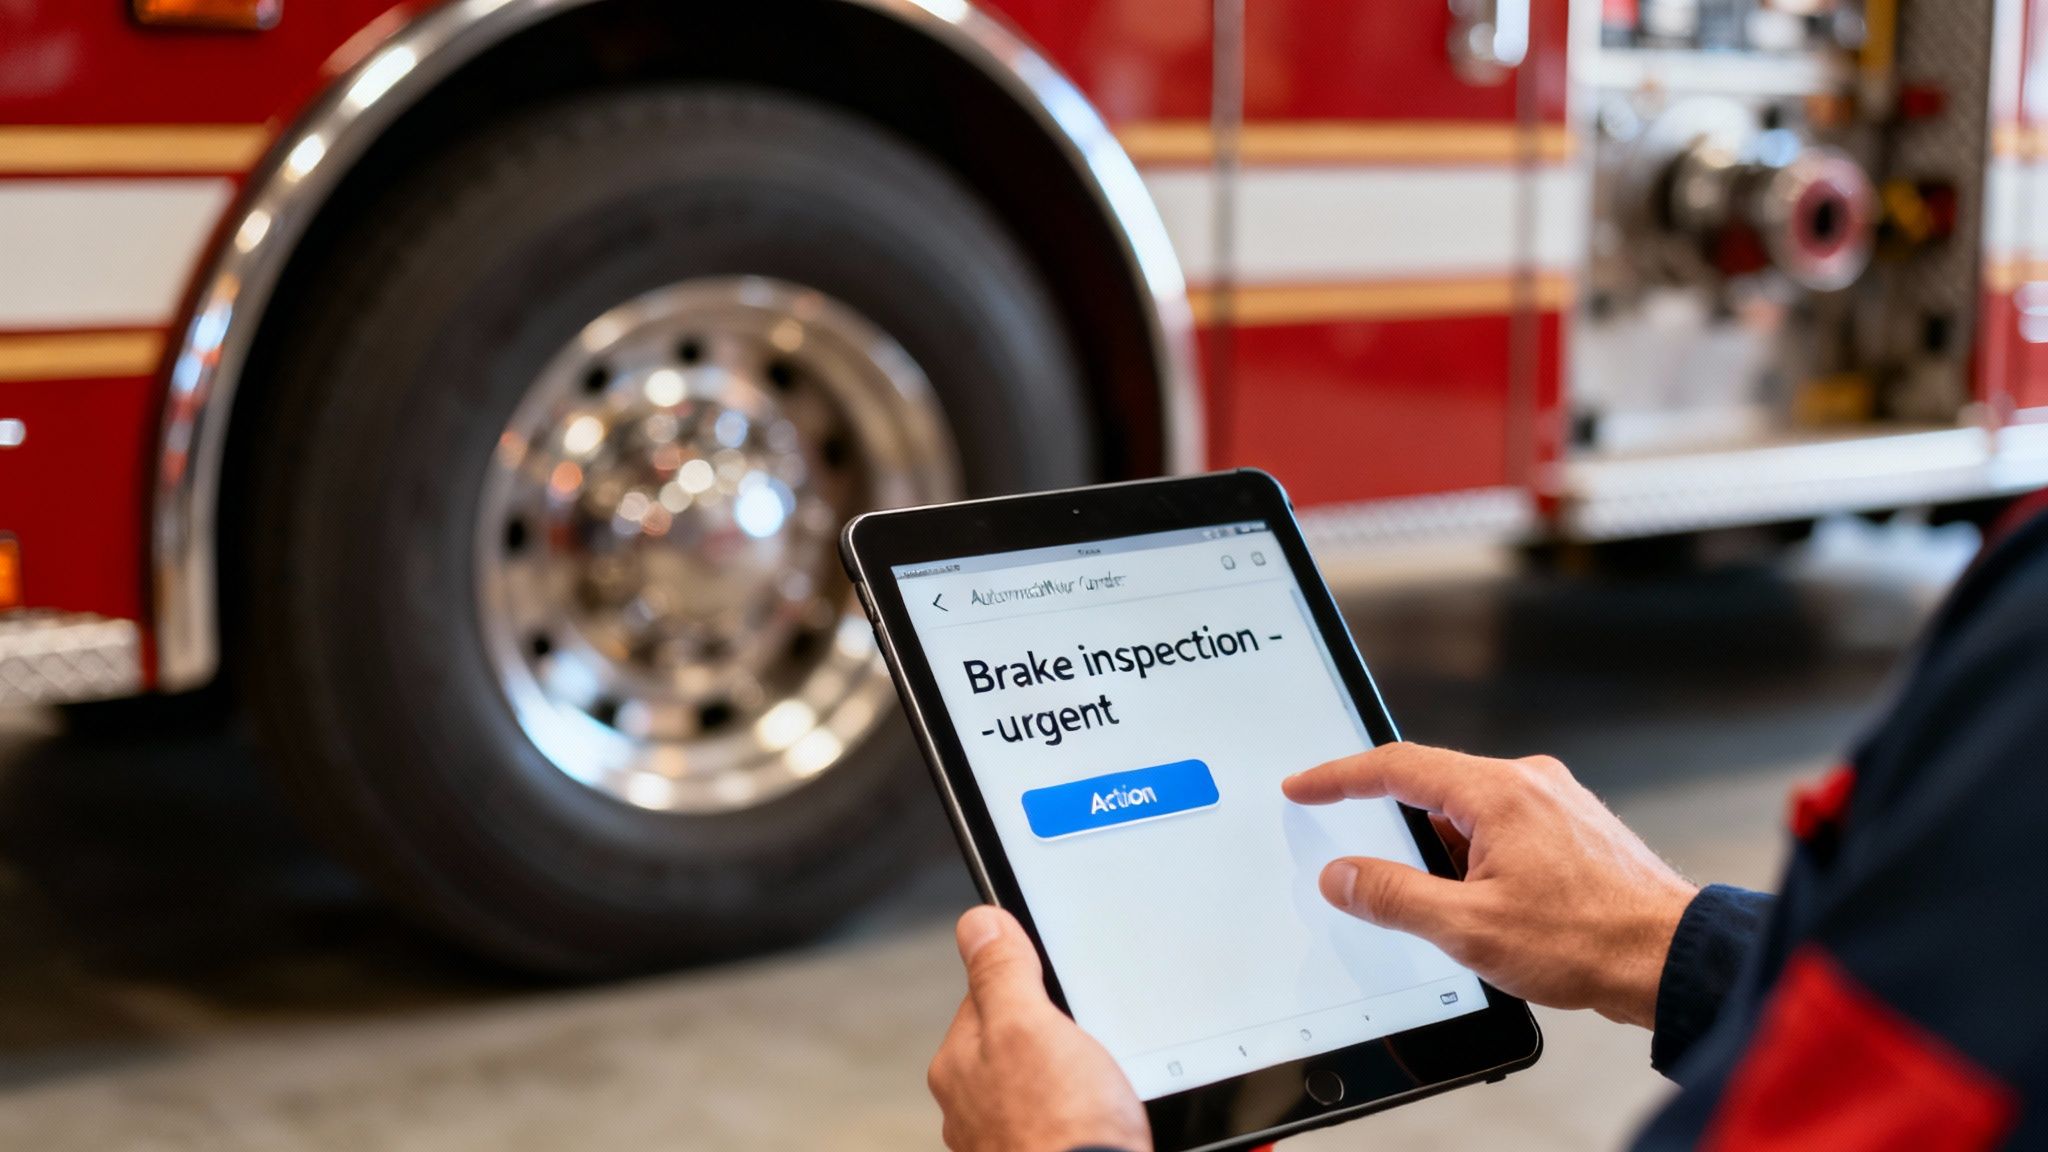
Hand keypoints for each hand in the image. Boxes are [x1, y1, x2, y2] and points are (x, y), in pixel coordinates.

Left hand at [928, 906, 1151, 1151]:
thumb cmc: (1063, 1131)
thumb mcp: (1031, 1027)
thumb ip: (1002, 973)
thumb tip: (978, 922)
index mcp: (961, 1064)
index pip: (990, 995)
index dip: (1034, 982)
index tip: (1067, 987)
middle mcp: (972, 1108)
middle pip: (1021, 1042)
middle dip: (1059, 1036)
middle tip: (1097, 1044)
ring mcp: (1007, 1141)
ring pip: (1047, 1086)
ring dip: (1078, 1082)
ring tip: (1107, 1092)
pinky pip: (1068, 1124)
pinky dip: (1089, 1121)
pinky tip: (1109, 1125)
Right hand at [1283, 742, 1697, 1027]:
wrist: (1672, 958)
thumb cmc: (1589, 941)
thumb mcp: (1469, 928)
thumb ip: (1394, 897)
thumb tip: (1344, 877)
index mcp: (1499, 792)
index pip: (1396, 767)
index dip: (1339, 777)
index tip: (1304, 786)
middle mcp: (1529, 782)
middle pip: (1432, 785)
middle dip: (1389, 824)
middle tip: (1361, 857)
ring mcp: (1554, 802)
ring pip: (1467, 811)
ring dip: (1439, 851)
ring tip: (1443, 908)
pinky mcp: (1571, 827)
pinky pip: (1500, 827)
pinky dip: (1473, 857)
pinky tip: (1478, 903)